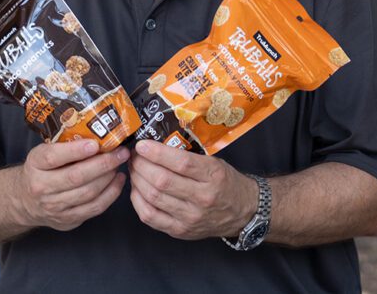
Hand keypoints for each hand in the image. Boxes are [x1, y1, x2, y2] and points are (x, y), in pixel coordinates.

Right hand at [15, 140, 127, 231]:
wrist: (25, 201)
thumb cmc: (43, 170)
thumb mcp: (45, 153)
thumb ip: (66, 144)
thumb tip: (100, 132)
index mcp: (35, 165)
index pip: (53, 157)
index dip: (75, 150)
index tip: (95, 144)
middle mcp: (41, 187)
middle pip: (76, 176)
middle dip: (103, 163)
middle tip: (121, 152)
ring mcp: (53, 206)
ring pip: (88, 192)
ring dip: (109, 177)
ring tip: (120, 163)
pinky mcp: (67, 219)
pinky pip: (95, 207)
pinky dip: (112, 193)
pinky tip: (119, 180)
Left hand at [129, 140, 257, 240]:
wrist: (243, 212)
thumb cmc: (227, 183)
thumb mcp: (216, 164)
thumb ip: (190, 157)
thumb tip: (158, 146)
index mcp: (214, 176)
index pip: (181, 163)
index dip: (157, 153)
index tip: (143, 145)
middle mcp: (202, 198)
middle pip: (162, 181)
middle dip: (142, 166)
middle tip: (135, 157)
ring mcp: (190, 217)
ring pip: (153, 197)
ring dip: (137, 181)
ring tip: (134, 170)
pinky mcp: (180, 230)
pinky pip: (150, 216)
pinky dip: (138, 201)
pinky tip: (137, 190)